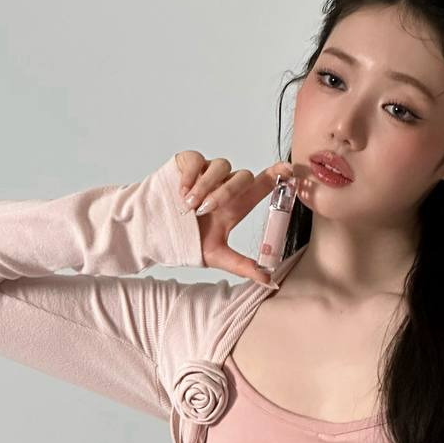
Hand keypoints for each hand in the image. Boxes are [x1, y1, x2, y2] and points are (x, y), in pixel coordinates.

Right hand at [173, 150, 297, 284]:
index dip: (276, 175)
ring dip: (205, 187)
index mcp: (235, 205)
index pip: (261, 186)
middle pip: (242, 176)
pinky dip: (191, 176)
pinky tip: (181, 193)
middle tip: (206, 210)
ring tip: (189, 206)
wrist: (154, 232)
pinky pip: (197, 160)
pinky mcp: (187, 162)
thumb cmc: (187, 241)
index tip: (289, 169)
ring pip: (220, 167)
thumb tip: (270, 282)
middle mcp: (224, 185)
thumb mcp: (218, 256)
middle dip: (226, 191)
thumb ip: (244, 267)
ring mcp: (207, 172)